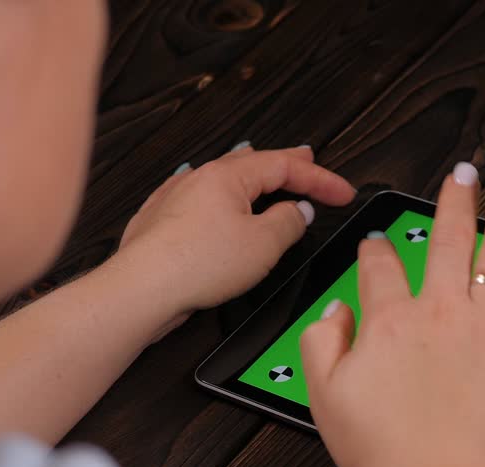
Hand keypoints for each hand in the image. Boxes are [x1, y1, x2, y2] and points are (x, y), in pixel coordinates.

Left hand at [109, 145, 356, 336]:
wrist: (143, 287)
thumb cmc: (195, 264)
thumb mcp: (264, 245)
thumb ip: (289, 223)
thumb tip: (298, 212)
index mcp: (228, 175)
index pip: (286, 166)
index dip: (320, 179)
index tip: (342, 192)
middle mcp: (200, 178)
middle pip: (253, 163)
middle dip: (285, 165)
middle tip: (307, 160)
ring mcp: (177, 197)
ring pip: (224, 178)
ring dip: (252, 179)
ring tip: (267, 176)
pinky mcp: (161, 220)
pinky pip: (199, 198)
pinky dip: (220, 198)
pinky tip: (215, 200)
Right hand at [300, 162, 484, 466]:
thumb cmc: (386, 450)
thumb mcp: (324, 396)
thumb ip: (322, 343)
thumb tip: (333, 314)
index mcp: (390, 320)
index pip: (380, 268)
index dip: (376, 250)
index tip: (377, 245)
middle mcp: (441, 311)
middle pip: (449, 238)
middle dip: (454, 199)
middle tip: (462, 173)